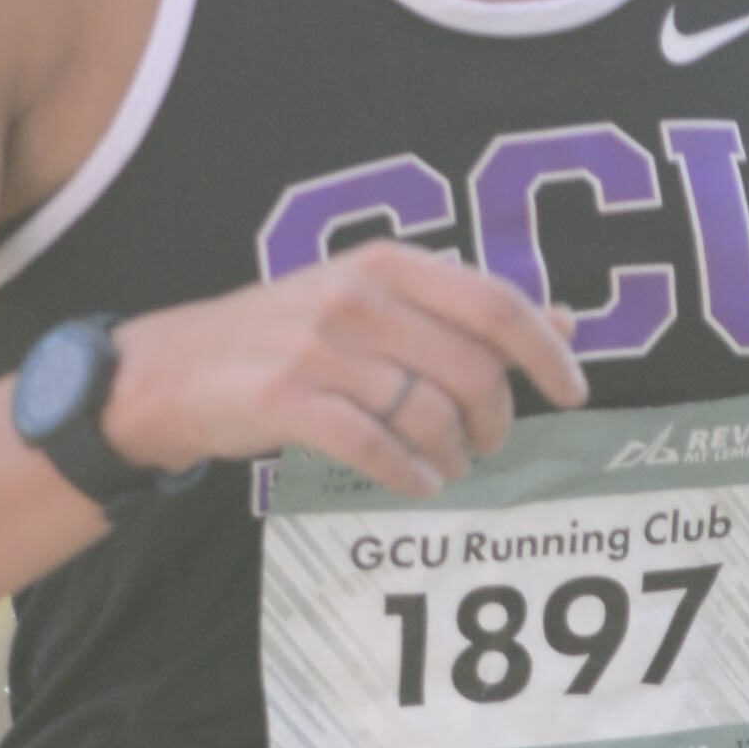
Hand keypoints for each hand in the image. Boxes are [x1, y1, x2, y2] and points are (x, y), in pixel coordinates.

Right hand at [104, 244, 587, 498]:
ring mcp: (320, 349)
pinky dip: (409, 474)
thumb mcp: (375, 300)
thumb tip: (565, 322)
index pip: (494, 304)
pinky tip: (420, 484)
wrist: (174, 368)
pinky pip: (374, 447)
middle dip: (498, 417)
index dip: (546, 353)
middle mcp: (358, 298)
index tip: (573, 393)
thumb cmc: (288, 335)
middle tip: (490, 442)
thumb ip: (465, 309)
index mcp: (387, 263)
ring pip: (429, 413)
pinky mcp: (287, 401)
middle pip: (472, 368)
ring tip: (450, 465)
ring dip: (455, 452)